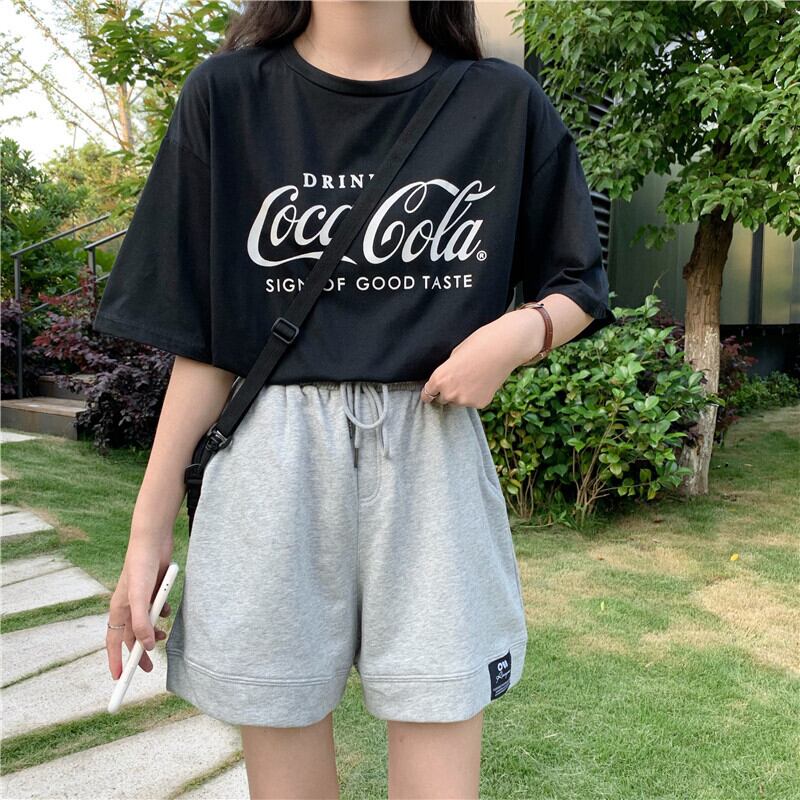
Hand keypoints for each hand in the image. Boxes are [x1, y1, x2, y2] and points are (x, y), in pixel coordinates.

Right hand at [106, 531, 174, 678]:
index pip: (113, 642)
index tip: (119, 679)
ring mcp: (141, 599)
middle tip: (147, 668)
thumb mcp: (140, 599)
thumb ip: (142, 623)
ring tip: (163, 639)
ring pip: (145, 624)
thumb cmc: (141, 568)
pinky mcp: (154, 591)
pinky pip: (156, 610)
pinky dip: (162, 615)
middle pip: (131, 637)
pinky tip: (167, 612)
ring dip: (152, 634)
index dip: (116, 660)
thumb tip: (146, 648)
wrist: (154, 542)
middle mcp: (127, 606)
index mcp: (118, 610)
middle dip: (138, 654)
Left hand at [421, 311, 544, 408]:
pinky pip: (473, 402)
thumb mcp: (454, 356)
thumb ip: (447, 371)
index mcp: (439, 378)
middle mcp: (449, 393)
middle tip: (460, 379)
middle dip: (448, 392)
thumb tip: (446, 381)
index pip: (427, 394)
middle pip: (443, 399)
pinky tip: (483, 382)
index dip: (429, 394)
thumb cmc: (478, 345)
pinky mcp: (479, 404)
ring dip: (462, 394)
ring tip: (474, 378)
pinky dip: (476, 395)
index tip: (430, 395)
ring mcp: (465, 400)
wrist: (503, 348)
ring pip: (458, 402)